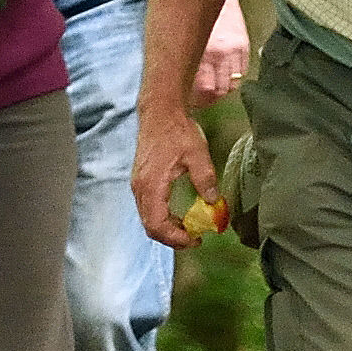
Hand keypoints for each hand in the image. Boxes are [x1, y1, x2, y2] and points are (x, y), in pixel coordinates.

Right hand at [132, 98, 229, 249]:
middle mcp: (140, 188)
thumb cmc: (177, 130)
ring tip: (189, 228)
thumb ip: (205, 179)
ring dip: (167, 228)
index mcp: (151, 185)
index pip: (157, 225)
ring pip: (148, 218)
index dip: (176, 238)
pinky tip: (179, 214)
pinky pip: (148, 207)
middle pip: (150, 226)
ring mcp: (138, 184)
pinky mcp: (141, 180)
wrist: (160, 111)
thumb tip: (213, 201)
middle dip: (172, 238)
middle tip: (194, 239)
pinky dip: (162, 217)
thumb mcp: (197, 153)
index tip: (196, 239)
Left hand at [192, 0, 254, 104]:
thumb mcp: (182, 40)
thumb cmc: (192, 16)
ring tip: (212, 85)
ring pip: (232, 85)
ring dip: (221, 89)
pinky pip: (241, 74)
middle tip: (200, 97)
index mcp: (201, 53)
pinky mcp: (245, 48)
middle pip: (219, 91)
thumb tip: (178, 85)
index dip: (196, 101)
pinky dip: (232, 78)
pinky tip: (223, 73)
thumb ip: (184, 63)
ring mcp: (235, 52)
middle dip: (208, 98)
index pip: (203, 91)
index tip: (190, 102)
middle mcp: (220, 54)